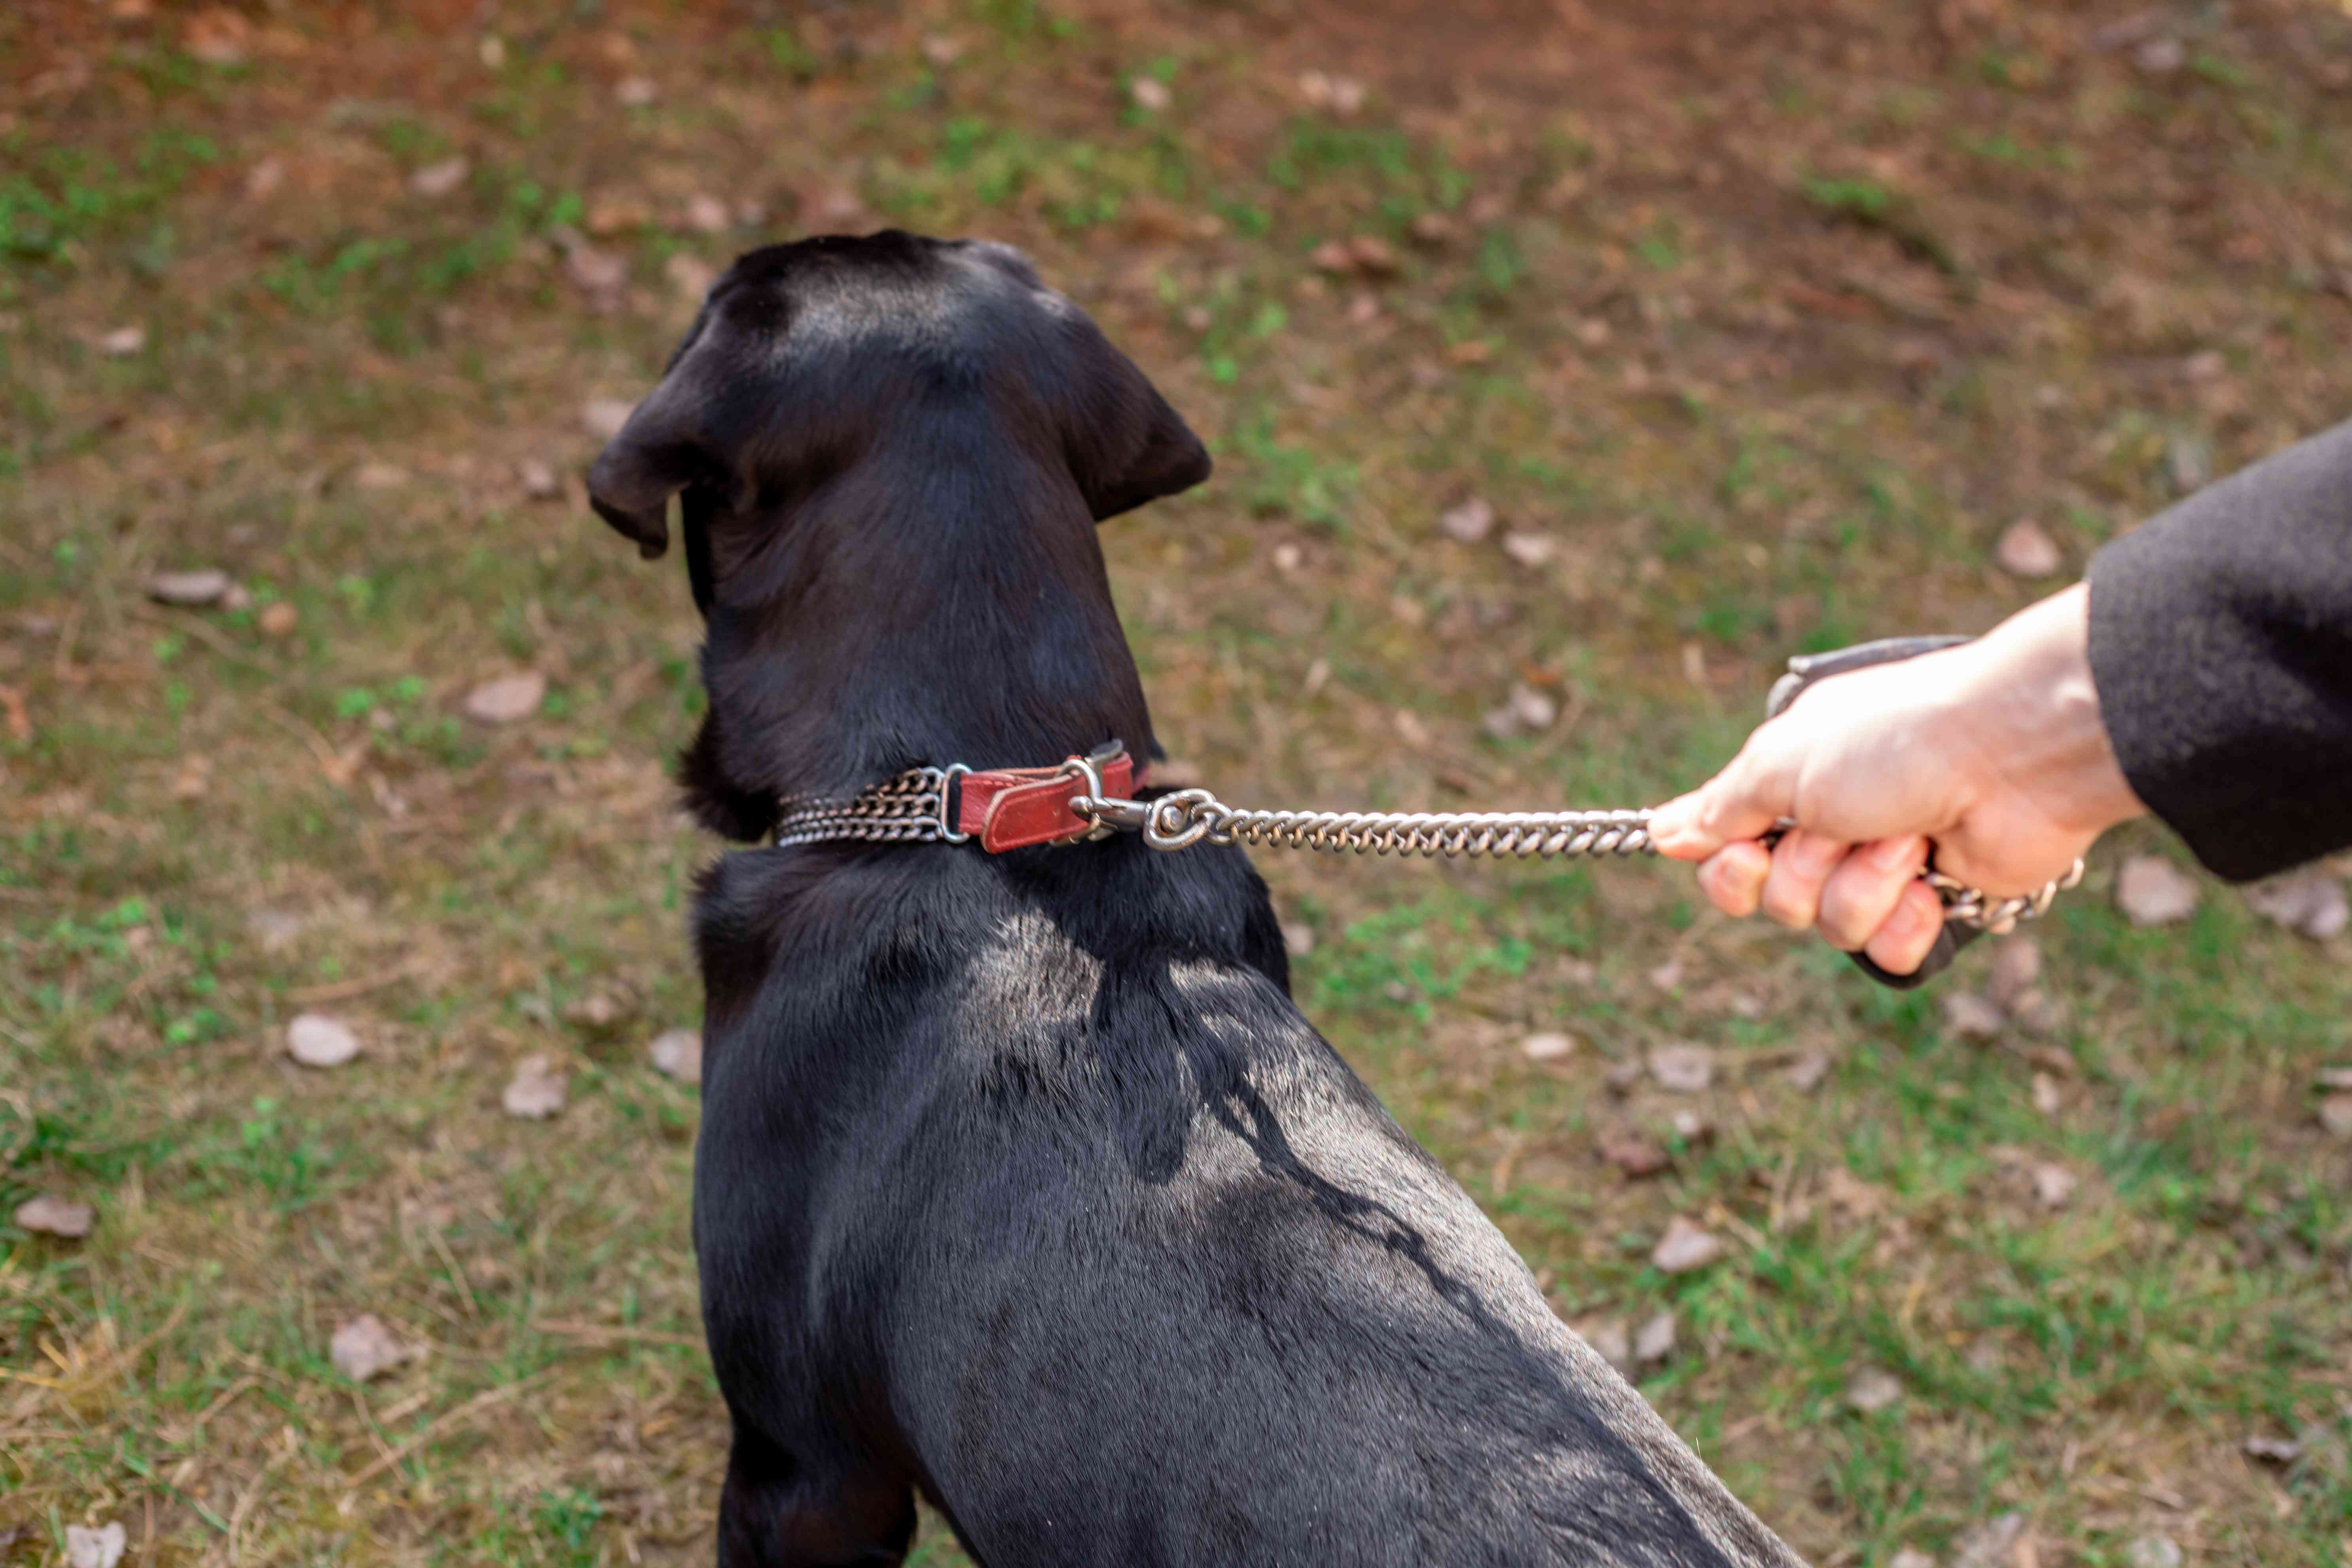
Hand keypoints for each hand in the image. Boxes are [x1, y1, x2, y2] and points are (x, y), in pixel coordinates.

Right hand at [1648, 584, 2145, 974]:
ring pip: (1832, 925)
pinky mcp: (1937, 906)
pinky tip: (1932, 883)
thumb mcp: (1780, 764)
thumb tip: (1660, 831)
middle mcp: (1836, 828)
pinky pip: (1890, 952)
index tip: (1745, 854)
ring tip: (1906, 839)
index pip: (1730, 855)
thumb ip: (1719, 807)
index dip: (1731, 869)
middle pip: (1776, 900)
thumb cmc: (1890, 740)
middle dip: (1805, 871)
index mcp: (1794, 784)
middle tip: (1842, 828)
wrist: (2009, 754)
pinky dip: (1907, 920)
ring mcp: (1888, 869)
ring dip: (1863, 883)